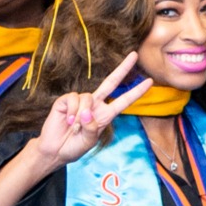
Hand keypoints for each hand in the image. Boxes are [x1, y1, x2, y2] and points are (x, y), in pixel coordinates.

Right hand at [29, 54, 149, 166]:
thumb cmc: (75, 146)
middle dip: (123, 68)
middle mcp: (95, 105)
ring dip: (81, 115)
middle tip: (134, 55)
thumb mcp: (89, 141)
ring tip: (74, 127)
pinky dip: (72, 111)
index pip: (124, 100)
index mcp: (105, 115)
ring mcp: (80, 102)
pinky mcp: (65, 101)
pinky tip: (68, 121)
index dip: (136, 91)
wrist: (55, 150)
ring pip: (87, 98)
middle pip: (111, 83)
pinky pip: (73, 98)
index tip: (150, 81)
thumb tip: (88, 112)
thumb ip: (92, 128)